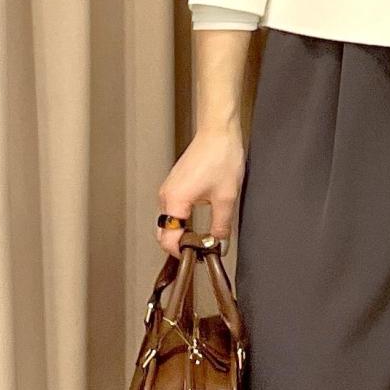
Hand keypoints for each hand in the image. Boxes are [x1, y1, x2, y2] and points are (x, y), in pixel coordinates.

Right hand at [157, 123, 244, 256]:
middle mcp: (166, 196)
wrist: (218, 132)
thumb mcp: (226, 198)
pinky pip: (171, 210)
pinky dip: (181, 221)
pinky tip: (196, 224)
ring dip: (180, 233)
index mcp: (175, 201)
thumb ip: (221, 227)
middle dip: (179, 245)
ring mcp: (168, 189)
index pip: (168, 239)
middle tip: (199, 251)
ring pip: (167, 222)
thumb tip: (218, 245)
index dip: (181, 253)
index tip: (196, 257)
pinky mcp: (174, 185)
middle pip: (163, 233)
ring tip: (200, 239)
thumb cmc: (220, 157)